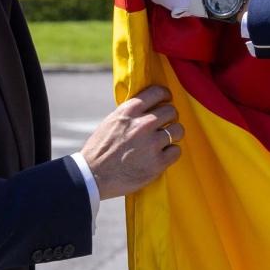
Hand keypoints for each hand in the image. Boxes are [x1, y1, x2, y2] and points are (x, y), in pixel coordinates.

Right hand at [81, 85, 182, 199]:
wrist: (92, 177)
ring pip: (178, 130)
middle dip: (170, 117)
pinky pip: (176, 151)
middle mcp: (142, 124)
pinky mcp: (157, 163)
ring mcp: (151, 144)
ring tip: (166, 141)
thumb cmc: (99, 150)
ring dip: (174, 135)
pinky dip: (171, 153)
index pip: (157, 92)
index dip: (165, 96)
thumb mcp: (111, 122)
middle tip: (165, 125)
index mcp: (129, 111)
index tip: (166, 100)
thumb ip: (130, 114)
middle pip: (171, 111)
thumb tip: (148, 108)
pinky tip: (163, 155)